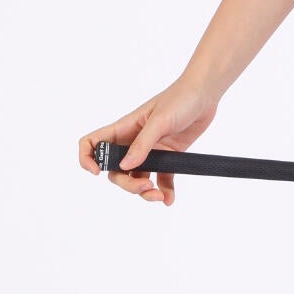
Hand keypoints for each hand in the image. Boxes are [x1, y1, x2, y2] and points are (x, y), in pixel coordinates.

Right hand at [79, 76, 219, 205]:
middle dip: (126, 184)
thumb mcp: (159, 121)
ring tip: (159, 196)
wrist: (205, 94)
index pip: (94, 143)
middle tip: (145, 186)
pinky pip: (162, 178)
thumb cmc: (180, 99)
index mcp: (124, 128)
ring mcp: (151, 150)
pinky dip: (164, 190)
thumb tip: (125, 167)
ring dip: (144, 191)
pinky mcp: (169, 156)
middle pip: (117, 170)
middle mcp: (134, 141)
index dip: (88, 158)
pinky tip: (169, 198)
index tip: (96, 172)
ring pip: (138, 178)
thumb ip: (142, 145)